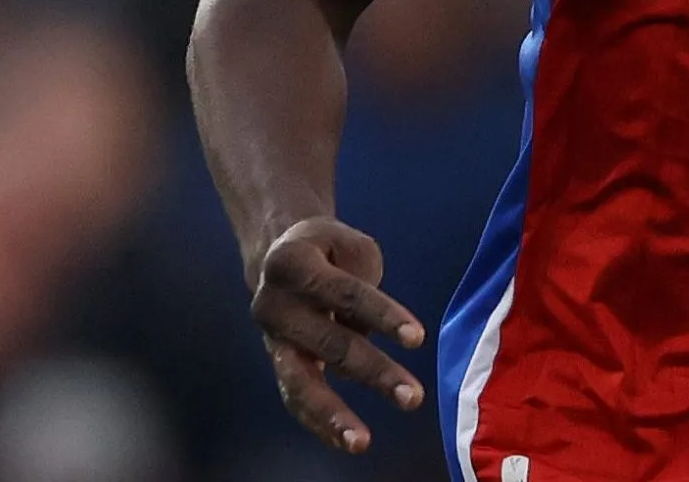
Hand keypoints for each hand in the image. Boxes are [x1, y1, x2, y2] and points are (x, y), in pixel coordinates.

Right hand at [251, 216, 428, 452]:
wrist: (276, 254)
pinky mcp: (277, 361)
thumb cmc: (328, 251)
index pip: (346, 294)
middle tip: (413, 397)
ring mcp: (271, 337)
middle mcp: (273, 303)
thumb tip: (368, 333)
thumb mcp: (349, 246)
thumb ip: (362, 281)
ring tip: (362, 442)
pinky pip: (294, 396)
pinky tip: (347, 441)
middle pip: (328, 342)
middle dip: (372, 371)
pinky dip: (318, 422)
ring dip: (332, 414)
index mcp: (292, 263)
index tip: (417, 339)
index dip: (383, 316)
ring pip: (299, 381)